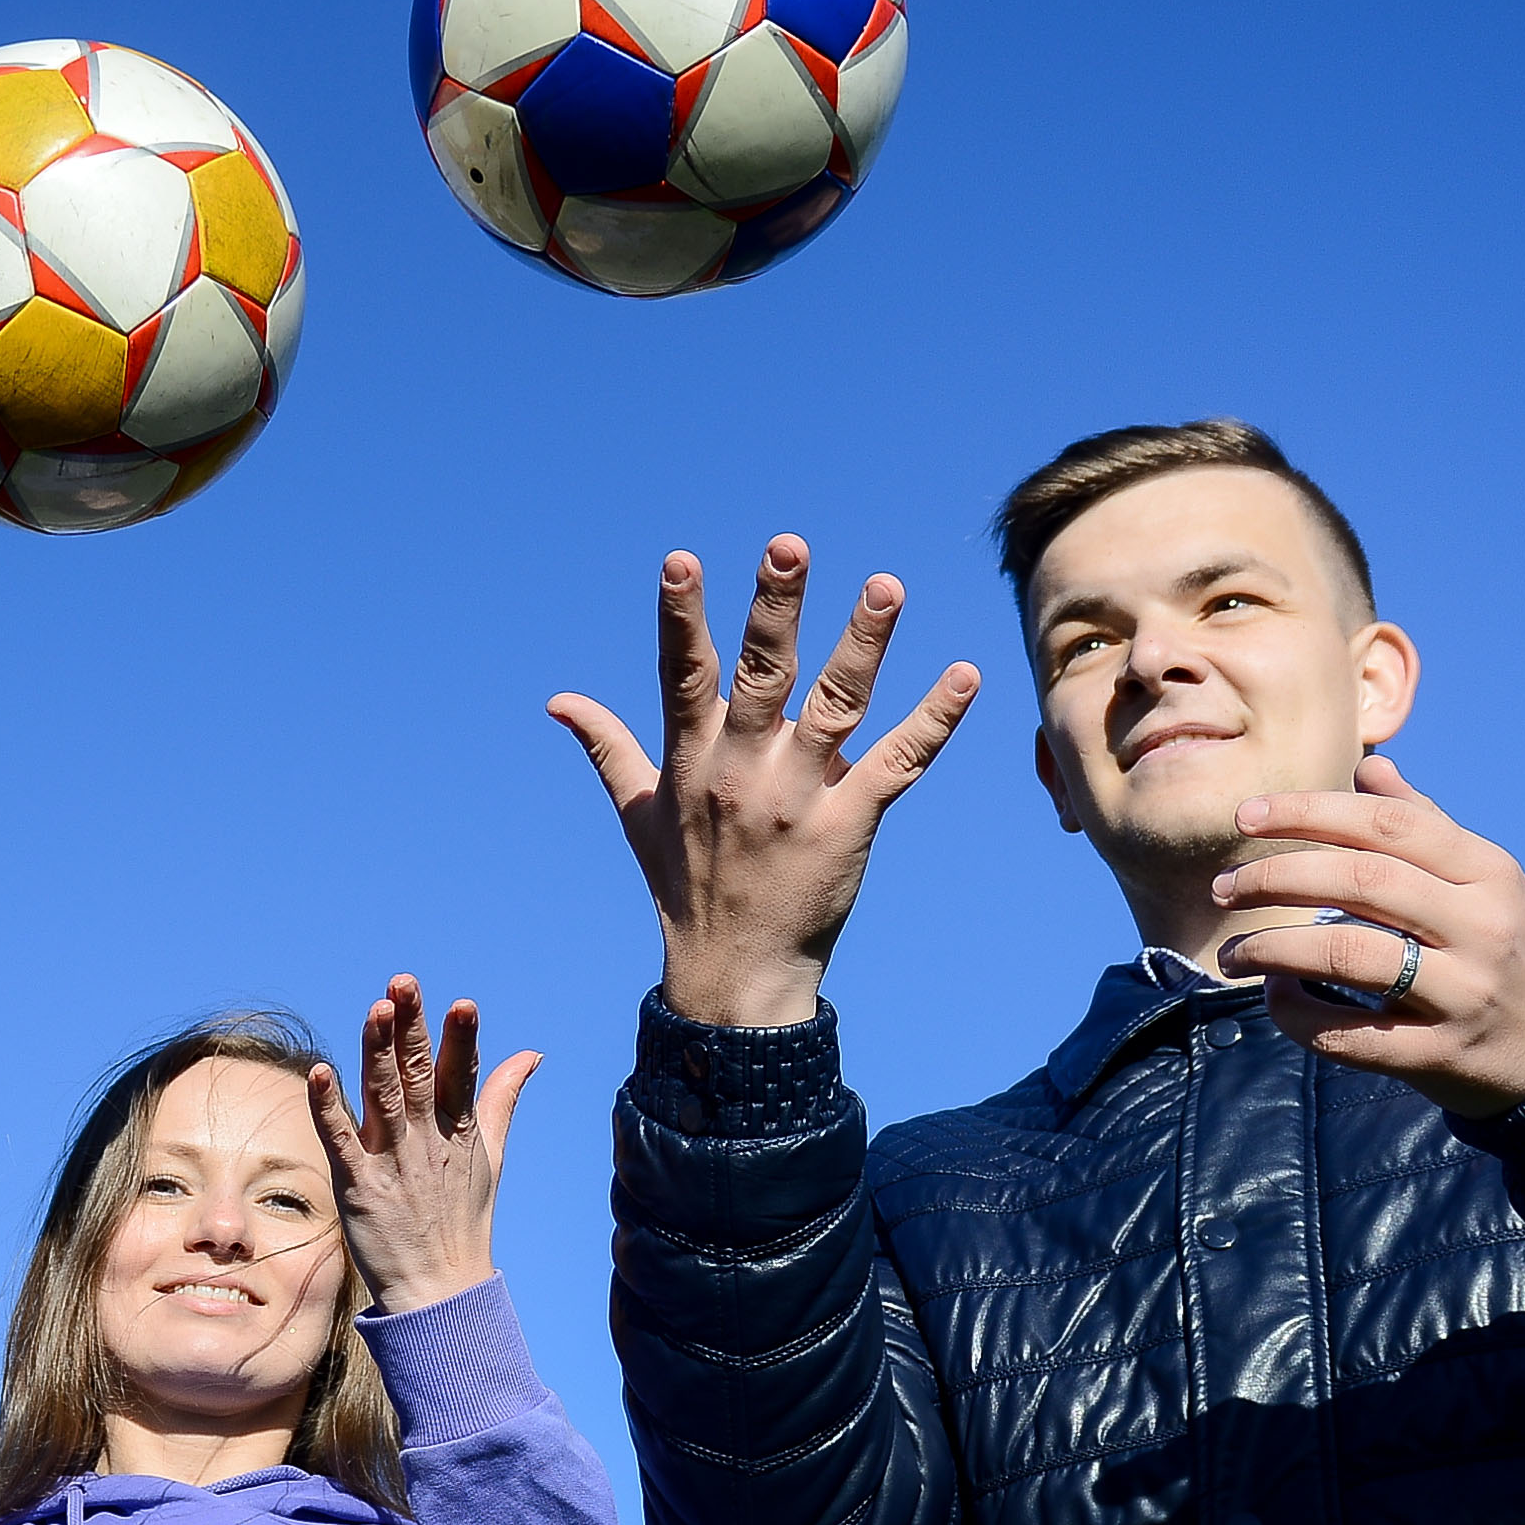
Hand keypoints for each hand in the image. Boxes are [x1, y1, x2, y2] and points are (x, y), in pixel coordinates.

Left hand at [307, 974, 534, 1314]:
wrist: (439, 1290)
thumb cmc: (462, 1217)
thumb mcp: (489, 1154)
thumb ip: (501, 1098)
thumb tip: (529, 1054)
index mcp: (458, 1130)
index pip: (460, 1075)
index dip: (460, 1039)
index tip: (462, 1004)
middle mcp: (426, 1141)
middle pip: (417, 1075)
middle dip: (412, 1028)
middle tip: (403, 983)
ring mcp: (391, 1162)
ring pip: (382, 1097)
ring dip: (377, 1053)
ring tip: (375, 1010)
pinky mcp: (357, 1185)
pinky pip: (341, 1139)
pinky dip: (328, 1107)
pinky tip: (318, 1073)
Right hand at [546, 534, 985, 1027]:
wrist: (735, 977)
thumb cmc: (685, 889)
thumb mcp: (639, 816)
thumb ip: (607, 748)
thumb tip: (559, 701)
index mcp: (691, 763)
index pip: (682, 676)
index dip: (680, 617)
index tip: (679, 560)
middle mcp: (742, 773)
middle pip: (760, 676)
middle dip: (773, 609)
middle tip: (788, 547)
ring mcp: (798, 799)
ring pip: (835, 707)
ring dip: (864, 644)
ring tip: (887, 585)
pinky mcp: (850, 825)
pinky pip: (899, 763)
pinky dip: (935, 719)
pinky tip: (965, 673)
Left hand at [1205, 753, 1524, 1114]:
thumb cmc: (1498, 948)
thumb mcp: (1481, 880)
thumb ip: (1424, 824)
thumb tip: (1370, 765)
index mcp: (1487, 871)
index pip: (1388, 824)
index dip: (1311, 812)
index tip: (1246, 817)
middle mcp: (1481, 926)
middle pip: (1362, 881)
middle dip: (1277, 877)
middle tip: (1223, 888)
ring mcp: (1463, 993)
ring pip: (1349, 955)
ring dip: (1273, 949)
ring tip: (1234, 953)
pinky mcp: (1441, 1054)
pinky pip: (1349, 1035)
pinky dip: (1298, 1014)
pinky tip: (1277, 996)